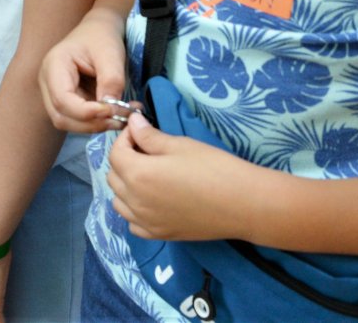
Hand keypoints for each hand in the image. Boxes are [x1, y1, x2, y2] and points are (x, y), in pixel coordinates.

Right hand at [40, 9, 132, 133]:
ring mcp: (54, 93)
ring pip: (68, 122)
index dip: (85, 112)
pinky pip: (76, 119)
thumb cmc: (101, 37)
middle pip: (61, 116)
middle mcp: (48, 82)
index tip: (111, 111)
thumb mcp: (111, 53)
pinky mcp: (66, 100)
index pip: (62, 99)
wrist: (98, 29)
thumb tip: (111, 110)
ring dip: (94, 125)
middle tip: (119, 120)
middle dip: (90, 123)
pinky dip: (96, 122)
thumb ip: (111, 80)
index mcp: (54, 65)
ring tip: (120, 118)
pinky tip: (114, 115)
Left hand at [108, 111, 257, 240]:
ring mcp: (146, 222)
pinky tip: (150, 199)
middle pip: (114, 176)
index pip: (115, 153)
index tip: (141, 130)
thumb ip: (149, 136)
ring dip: (126, 184)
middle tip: (146, 148)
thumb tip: (133, 123)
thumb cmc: (214, 168)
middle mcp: (135, 202)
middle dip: (124, 158)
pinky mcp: (159, 235)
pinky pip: (133, 223)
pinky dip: (134, 210)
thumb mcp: (180, 145)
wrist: (243, 204)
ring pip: (119, 201)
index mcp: (138, 175)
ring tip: (148, 173)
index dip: (125, 137)